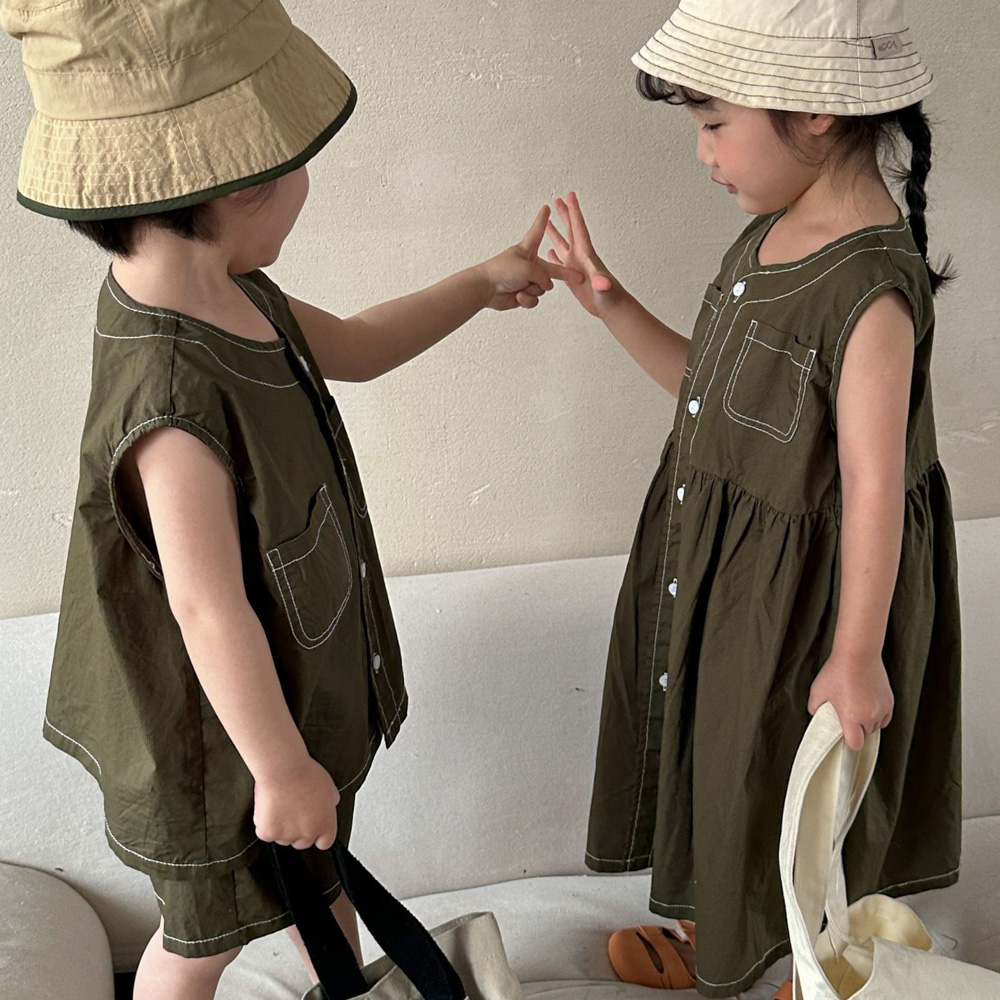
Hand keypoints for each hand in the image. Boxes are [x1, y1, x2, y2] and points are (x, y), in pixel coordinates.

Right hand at [253, 756, 340, 849]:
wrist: (284, 770)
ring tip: (281, 805)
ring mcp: (286, 836)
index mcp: (325, 825)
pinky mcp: (267, 833)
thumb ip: (329, 804)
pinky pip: (265, 833)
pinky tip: (269, 807)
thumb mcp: (330, 788)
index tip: (312, 827)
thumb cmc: (306, 774)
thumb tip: (327, 807)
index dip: (318, 835)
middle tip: (294, 812)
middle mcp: (307, 834)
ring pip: (283, 839)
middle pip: (302, 842)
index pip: (324, 842)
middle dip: (298, 831)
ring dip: (281, 828)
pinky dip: (265, 823)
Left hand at [478, 205, 584, 310]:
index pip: (537, 232)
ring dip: (534, 289)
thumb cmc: (502, 271)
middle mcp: (529, 265)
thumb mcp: (528, 268)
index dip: (542, 221)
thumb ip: (543, 276)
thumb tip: (546, 287)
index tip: (546, 208)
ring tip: (521, 286)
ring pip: (543, 288)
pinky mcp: (523, 295)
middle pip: (552, 270)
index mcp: (527, 250)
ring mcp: (526, 281)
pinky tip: (518, 296)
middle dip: (565, 274)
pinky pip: (534, 299)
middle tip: (580, 277)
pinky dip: (527, 299)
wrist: (485, 290)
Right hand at [545, 192, 618, 318]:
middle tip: (556, 200)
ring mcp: (575, 266)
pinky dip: (553, 256)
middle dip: (564, 215)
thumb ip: (602, 283)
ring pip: (563, 245)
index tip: (569, 195)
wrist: (612, 308)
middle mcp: (580, 257)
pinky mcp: (572, 277)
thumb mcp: (604, 288)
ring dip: (555, 233)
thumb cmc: (610, 298)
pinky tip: (548, 252)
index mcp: (586, 254)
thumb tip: (601, 281)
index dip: (574, 211)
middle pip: (570, 230)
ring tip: (547, 222)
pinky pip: (560, 263)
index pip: (579, 228)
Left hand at [808, 650, 893, 750]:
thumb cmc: (837, 671)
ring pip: (876, 727)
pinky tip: (867, 705)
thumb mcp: (817, 692)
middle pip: (865, 735)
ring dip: (867, 723)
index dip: (849, 742)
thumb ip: (816, 709)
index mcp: (852, 717)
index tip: (844, 736)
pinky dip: (877, 715)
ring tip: (856, 708)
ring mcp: (882, 709)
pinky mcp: (889, 701)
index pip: (855, 744)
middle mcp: (869, 716)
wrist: (858, 654)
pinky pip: (884, 717)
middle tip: (846, 717)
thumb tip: (818, 717)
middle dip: (856, 730)